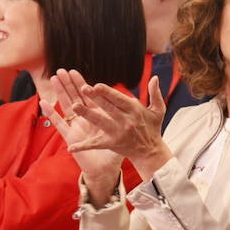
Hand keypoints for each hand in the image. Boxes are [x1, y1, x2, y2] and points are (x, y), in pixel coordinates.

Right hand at [50, 69, 123, 204]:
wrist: (105, 170)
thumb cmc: (116, 152)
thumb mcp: (124, 132)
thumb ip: (128, 119)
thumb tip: (134, 103)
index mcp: (98, 116)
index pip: (89, 96)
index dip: (81, 84)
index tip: (75, 72)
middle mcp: (85, 120)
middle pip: (75, 97)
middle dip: (69, 84)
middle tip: (62, 70)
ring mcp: (77, 127)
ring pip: (66, 106)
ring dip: (59, 92)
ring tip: (53, 79)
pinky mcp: (71, 137)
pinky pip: (60, 123)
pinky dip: (52, 114)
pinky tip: (44, 103)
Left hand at [56, 70, 170, 180]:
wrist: (150, 152)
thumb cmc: (152, 128)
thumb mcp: (158, 110)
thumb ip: (155, 93)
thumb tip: (155, 77)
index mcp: (135, 110)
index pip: (119, 99)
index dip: (108, 92)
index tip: (97, 85)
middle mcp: (126, 121)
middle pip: (108, 108)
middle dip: (95, 98)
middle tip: (83, 88)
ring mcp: (117, 133)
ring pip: (100, 122)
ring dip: (87, 114)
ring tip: (74, 106)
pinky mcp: (111, 144)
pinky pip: (95, 144)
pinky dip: (83, 146)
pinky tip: (71, 147)